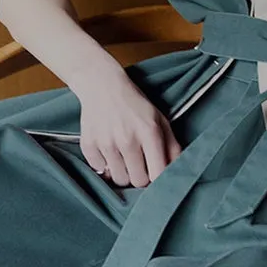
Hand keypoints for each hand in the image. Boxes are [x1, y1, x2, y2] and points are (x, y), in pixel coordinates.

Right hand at [73, 67, 182, 187]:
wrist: (102, 86)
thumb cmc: (135, 104)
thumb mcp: (160, 120)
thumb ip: (172, 146)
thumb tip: (177, 171)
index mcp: (149, 133)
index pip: (157, 174)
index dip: (158, 179)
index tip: (156, 174)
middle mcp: (127, 140)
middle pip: (138, 181)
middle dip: (140, 177)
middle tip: (139, 165)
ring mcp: (106, 143)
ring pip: (118, 179)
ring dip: (123, 173)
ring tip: (124, 159)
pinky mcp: (89, 145)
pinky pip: (99, 170)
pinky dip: (104, 165)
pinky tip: (108, 152)